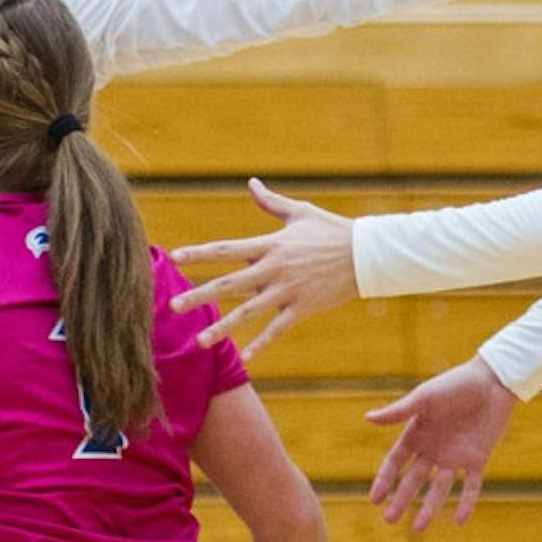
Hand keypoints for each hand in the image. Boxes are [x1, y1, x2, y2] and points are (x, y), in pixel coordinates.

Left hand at [168, 178, 354, 359]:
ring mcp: (287, 291)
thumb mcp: (300, 212)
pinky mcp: (302, 308)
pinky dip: (261, 344)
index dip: (199, 253)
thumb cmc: (333, 230)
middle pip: (229, 284)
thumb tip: (251, 183)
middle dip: (199, 295)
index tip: (174, 256)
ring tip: (199, 341)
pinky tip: (246, 358)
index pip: (225, 250)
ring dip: (222, 327)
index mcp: (269, 245)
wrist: (368, 255)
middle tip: (173, 306)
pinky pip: (277, 329)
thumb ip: (271, 202)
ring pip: (248, 312)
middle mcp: (273, 270)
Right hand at [367, 356, 517, 530]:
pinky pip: (471, 487)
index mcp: (415, 435)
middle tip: (390, 520)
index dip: (384, 481)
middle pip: (413, 481)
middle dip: (401, 500)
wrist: (491, 383)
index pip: (395, 463)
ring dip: (429, 508)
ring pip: (439, 489)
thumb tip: (367, 419)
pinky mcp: (477, 460)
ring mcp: (454, 457)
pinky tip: (459, 521)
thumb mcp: (424, 398)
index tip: (373, 499)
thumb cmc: (453, 385)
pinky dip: (466, 504)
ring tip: (417, 528)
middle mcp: (432, 450)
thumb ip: (398, 412)